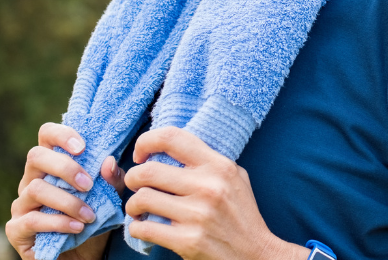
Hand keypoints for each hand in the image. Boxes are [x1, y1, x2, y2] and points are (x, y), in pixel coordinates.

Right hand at [6, 122, 127, 259]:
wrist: (83, 258)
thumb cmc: (93, 221)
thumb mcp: (110, 199)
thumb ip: (112, 180)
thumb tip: (108, 161)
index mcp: (51, 166)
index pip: (46, 136)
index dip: (61, 135)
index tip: (83, 147)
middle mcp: (31, 180)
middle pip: (35, 156)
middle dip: (65, 168)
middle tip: (89, 185)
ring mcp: (21, 204)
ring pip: (36, 189)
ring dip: (67, 201)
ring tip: (89, 215)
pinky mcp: (16, 228)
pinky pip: (32, 219)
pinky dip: (58, 222)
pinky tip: (77, 227)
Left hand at [122, 127, 306, 259]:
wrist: (255, 254)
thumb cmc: (242, 214)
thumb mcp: (235, 177)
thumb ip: (208, 161)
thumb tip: (172, 148)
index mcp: (218, 166)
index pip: (172, 138)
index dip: (146, 141)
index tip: (141, 154)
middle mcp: (208, 187)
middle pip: (148, 171)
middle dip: (132, 178)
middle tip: (134, 184)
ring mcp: (197, 215)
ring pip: (143, 198)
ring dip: (132, 204)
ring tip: (137, 208)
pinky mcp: (188, 241)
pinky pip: (144, 228)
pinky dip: (136, 227)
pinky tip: (142, 226)